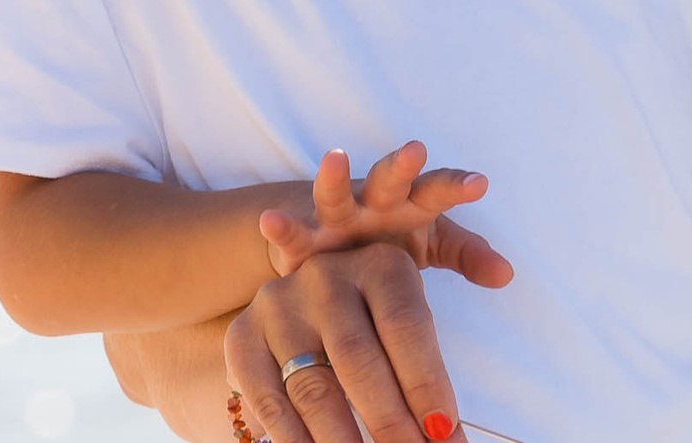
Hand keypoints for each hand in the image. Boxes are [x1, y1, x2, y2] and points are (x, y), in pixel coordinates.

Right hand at [227, 244, 470, 442]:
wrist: (301, 302)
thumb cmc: (371, 318)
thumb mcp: (408, 315)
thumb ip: (431, 367)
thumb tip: (449, 435)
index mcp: (381, 265)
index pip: (407, 326)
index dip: (426, 382)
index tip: (442, 429)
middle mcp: (327, 277)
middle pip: (359, 358)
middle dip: (389, 418)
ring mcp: (280, 306)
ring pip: (314, 386)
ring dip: (342, 438)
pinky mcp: (242, 337)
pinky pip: (270, 401)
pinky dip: (296, 438)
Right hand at [260, 142, 512, 288]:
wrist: (335, 251)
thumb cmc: (392, 244)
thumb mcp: (432, 246)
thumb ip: (467, 254)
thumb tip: (507, 274)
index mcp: (412, 203)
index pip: (438, 189)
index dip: (457, 185)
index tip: (479, 183)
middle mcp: (375, 201)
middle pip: (390, 178)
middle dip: (401, 165)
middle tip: (415, 150)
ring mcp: (336, 216)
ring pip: (336, 193)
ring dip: (335, 177)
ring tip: (335, 158)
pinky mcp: (302, 239)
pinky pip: (291, 232)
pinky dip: (282, 226)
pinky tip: (271, 219)